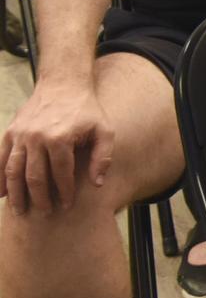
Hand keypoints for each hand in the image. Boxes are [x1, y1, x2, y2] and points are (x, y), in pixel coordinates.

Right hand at [0, 77, 112, 212]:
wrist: (63, 83)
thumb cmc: (86, 109)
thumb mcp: (104, 130)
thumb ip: (102, 157)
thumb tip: (97, 184)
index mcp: (60, 138)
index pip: (61, 174)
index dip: (64, 192)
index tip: (66, 205)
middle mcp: (36, 138)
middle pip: (34, 177)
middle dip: (39, 198)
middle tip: (43, 213)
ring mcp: (20, 135)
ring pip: (13, 171)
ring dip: (15, 193)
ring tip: (19, 211)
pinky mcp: (10, 132)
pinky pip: (1, 158)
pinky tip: (0, 193)